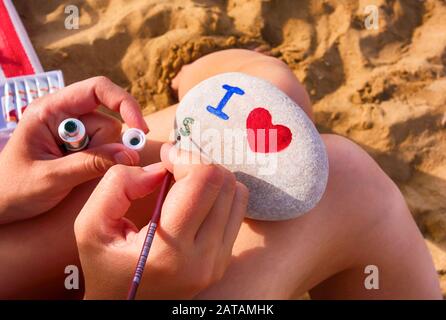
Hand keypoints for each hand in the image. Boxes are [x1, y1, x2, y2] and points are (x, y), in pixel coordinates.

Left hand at [0, 76, 147, 223]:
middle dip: (106, 147)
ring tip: (73, 175)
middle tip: (84, 170)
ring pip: (109, 138)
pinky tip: (77, 175)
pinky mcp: (78, 145)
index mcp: (50, 110)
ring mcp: (72, 130)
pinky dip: (100, 163)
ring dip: (101, 158)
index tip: (140, 129)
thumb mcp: (52, 178)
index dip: (124, 103)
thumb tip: (131, 154)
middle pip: (107, 120)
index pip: (97, 89)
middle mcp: (64, 114)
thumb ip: (92, 164)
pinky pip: (104, 149)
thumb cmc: (13, 189)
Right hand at [74, 144, 248, 298]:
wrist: (124, 309)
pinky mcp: (224, 259)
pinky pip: (236, 209)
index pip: (203, 181)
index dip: (186, 155)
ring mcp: (218, 261)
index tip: (166, 155)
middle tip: (173, 167)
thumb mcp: (91, 226)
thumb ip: (118, 185)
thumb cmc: (105, 267)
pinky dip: (218, 194)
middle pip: (224, 183)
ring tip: (182, 183)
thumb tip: (162, 168)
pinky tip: (193, 199)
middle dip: (198, 163)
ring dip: (210, 177)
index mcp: (169, 251)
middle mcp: (203, 258)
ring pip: (236, 193)